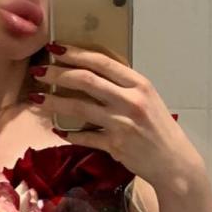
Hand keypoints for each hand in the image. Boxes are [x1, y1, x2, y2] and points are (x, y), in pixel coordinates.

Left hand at [28, 42, 203, 192]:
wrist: (174, 162)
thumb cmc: (160, 129)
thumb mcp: (148, 99)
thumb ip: (123, 86)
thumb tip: (92, 73)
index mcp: (139, 84)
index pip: (102, 62)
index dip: (75, 54)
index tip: (55, 49)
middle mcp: (130, 101)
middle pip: (86, 80)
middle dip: (57, 74)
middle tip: (39, 72)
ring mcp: (121, 123)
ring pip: (79, 107)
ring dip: (53, 102)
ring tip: (36, 98)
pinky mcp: (114, 145)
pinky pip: (84, 136)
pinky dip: (69, 133)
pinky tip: (57, 130)